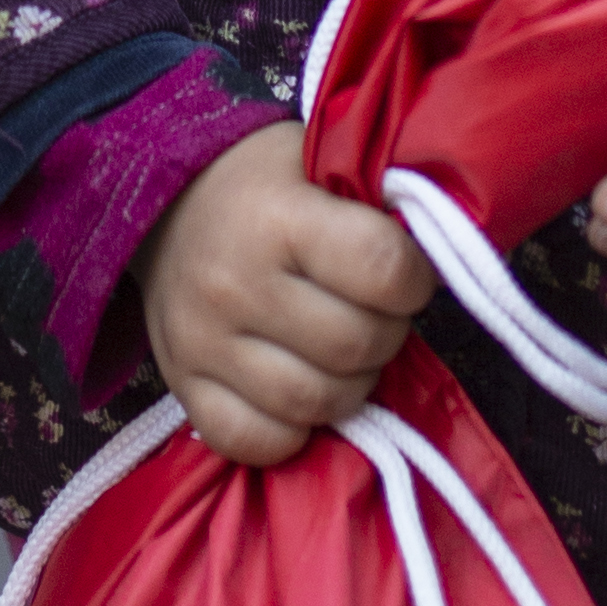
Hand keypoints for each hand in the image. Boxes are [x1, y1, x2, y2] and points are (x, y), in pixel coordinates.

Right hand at [135, 125, 431, 466]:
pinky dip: (291, 430)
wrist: (164, 202)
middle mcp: (235, 283)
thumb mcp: (321, 162)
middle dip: (384, 333)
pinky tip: (297, 390)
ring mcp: (203, 342)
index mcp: (278, 217)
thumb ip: (379, 205)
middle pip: (356, 346)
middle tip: (371, 311)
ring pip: (317, 404)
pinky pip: (258, 443)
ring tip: (339, 351)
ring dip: (348, 385)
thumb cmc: (263, 184)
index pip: (383, 270)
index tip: (404, 273)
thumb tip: (442, 257)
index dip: (413, 278)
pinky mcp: (181, 386)